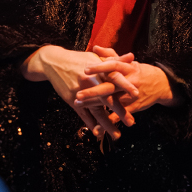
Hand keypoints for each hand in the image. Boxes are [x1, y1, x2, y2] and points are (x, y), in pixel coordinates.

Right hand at [21, 45, 137, 140]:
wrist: (54, 62)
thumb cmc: (79, 59)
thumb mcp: (96, 57)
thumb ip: (115, 59)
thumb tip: (133, 56)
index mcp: (99, 71)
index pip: (115, 79)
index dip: (126, 86)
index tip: (137, 94)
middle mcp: (91, 82)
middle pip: (108, 98)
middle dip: (120, 111)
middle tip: (131, 122)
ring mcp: (81, 93)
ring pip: (96, 111)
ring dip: (107, 124)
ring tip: (117, 135)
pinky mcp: (73, 100)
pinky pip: (83, 115)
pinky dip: (91, 124)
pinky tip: (98, 133)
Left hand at [75, 45, 178, 137]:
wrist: (161, 85)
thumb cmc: (139, 72)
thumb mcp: (128, 62)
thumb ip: (111, 55)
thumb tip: (95, 48)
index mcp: (128, 68)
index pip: (113, 66)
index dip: (100, 67)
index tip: (86, 70)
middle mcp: (129, 81)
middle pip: (110, 86)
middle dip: (93, 91)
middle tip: (78, 94)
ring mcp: (131, 96)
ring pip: (112, 101)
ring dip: (95, 105)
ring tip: (79, 106)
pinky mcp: (133, 107)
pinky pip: (119, 115)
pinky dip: (109, 120)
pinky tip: (97, 125)